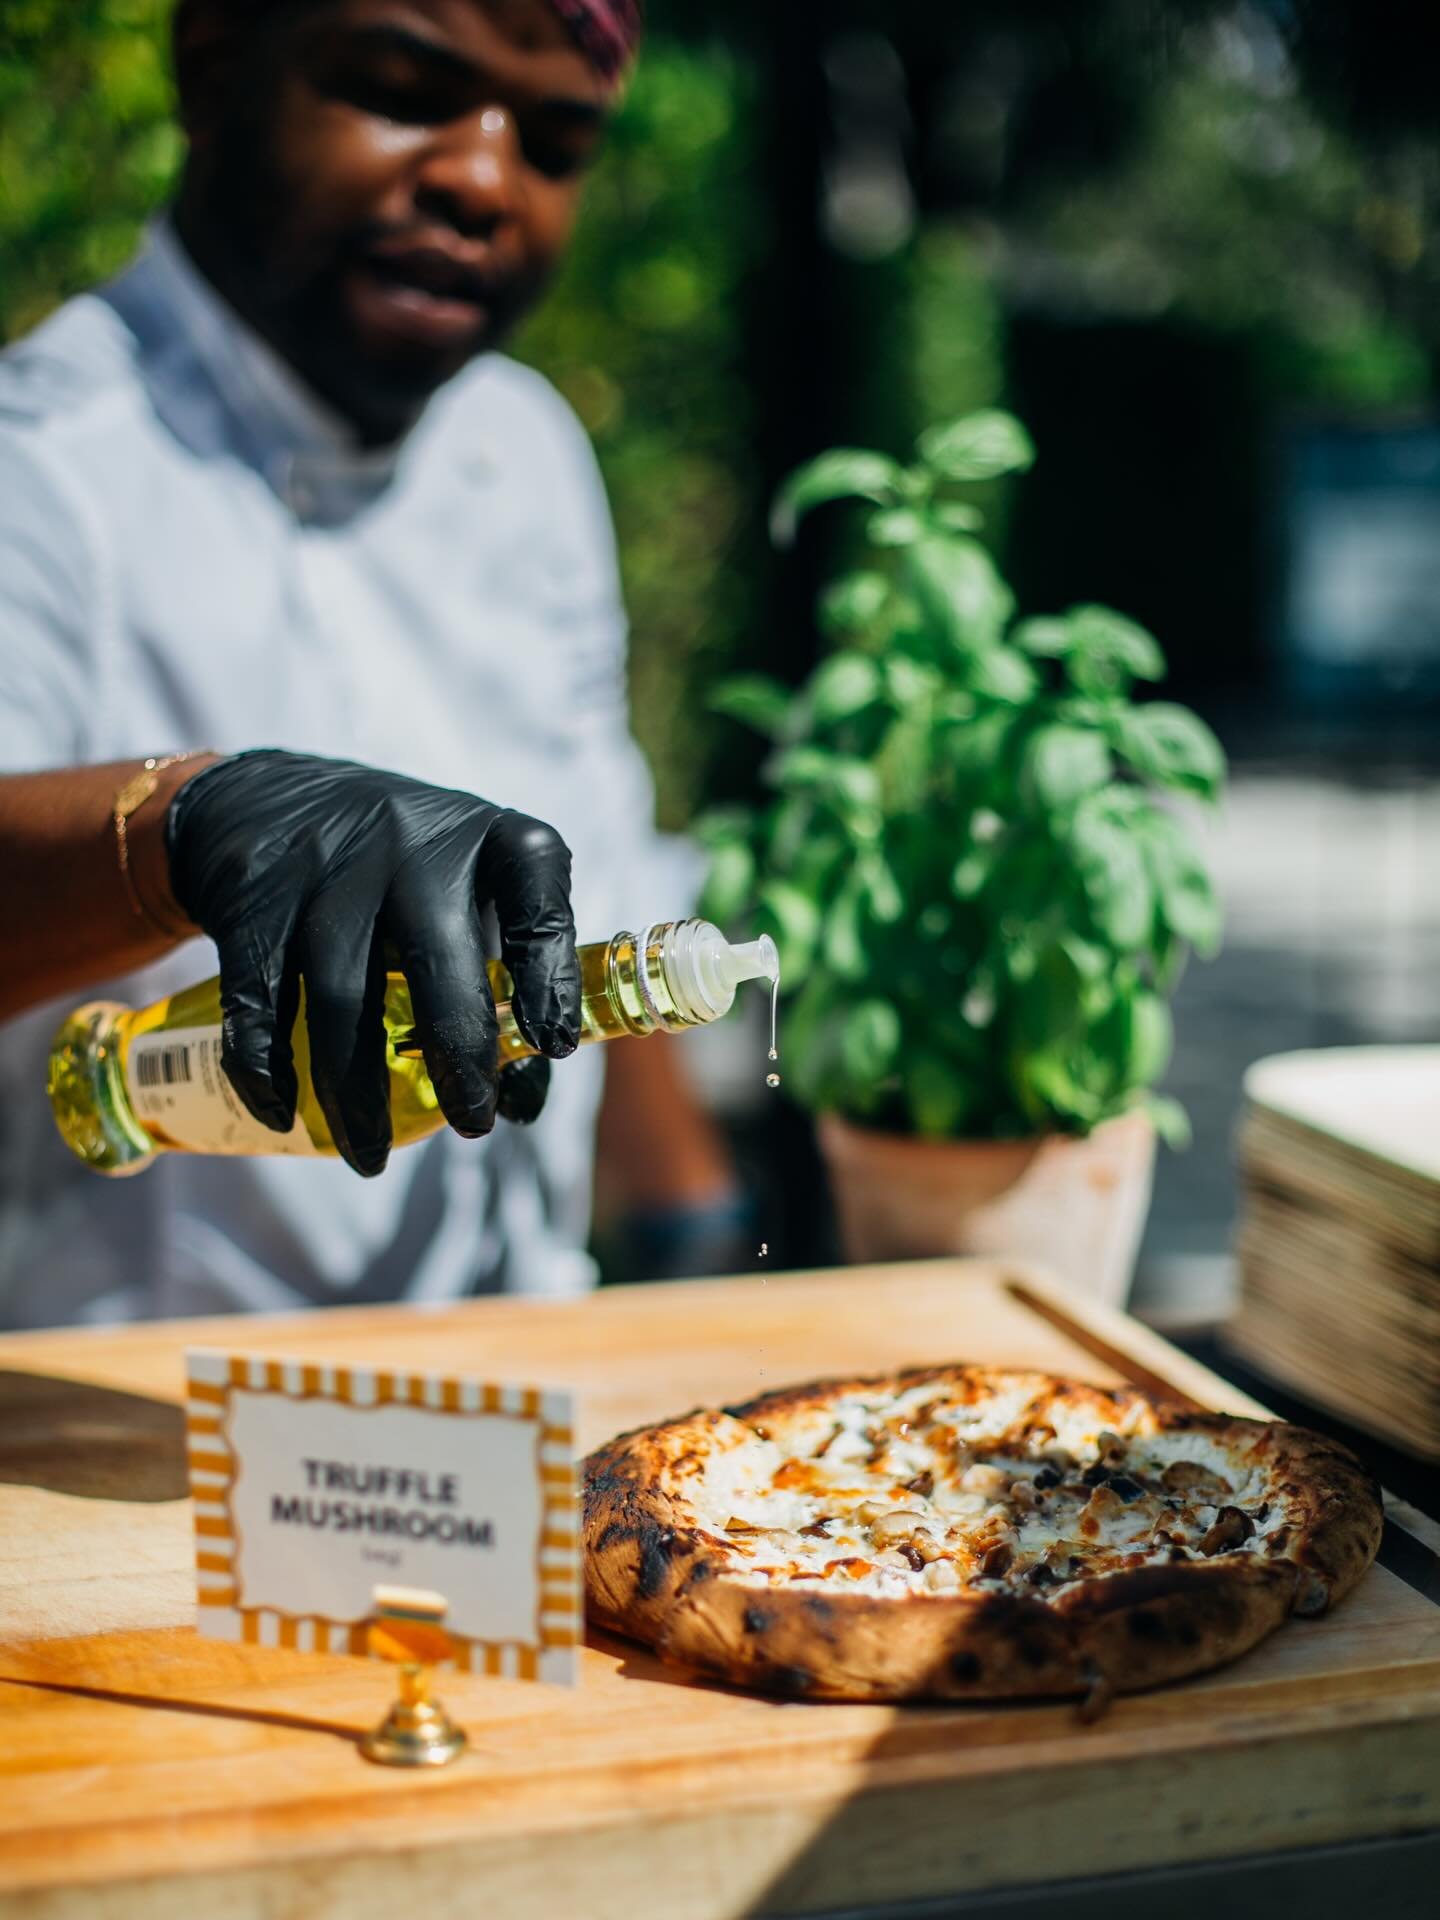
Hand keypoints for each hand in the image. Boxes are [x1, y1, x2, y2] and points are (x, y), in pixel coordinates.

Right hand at [166, 750, 579, 1174]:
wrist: (270, 799)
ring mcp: (327, 868)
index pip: (537, 902)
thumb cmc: (408, 875)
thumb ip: (505, 983)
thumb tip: (521, 1106)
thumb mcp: (471, 898)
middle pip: (437, 963)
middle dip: (458, 1059)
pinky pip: (258, 1000)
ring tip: (374, 1157)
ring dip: (357, 1093)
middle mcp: (414, 846)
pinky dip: (267, 1069)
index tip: (553, 1047)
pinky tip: (285, 1115)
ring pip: (342, 999)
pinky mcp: (253, 897)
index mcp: (492, 841)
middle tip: (473, 1126)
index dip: (549, 976)